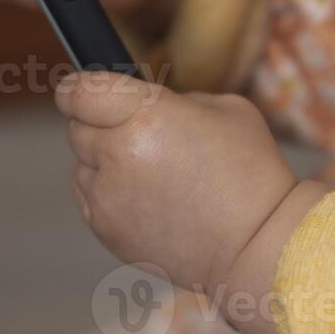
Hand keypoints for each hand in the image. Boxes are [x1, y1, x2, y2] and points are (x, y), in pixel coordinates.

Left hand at [55, 72, 298, 296]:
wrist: (256, 245)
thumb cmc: (250, 174)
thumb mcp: (224, 108)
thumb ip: (172, 100)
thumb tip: (145, 105)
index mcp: (143, 116)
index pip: (79, 92)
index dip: (79, 89)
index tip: (83, 91)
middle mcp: (116, 155)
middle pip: (78, 127)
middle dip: (101, 125)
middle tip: (140, 135)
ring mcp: (107, 198)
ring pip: (82, 165)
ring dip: (103, 162)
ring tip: (152, 174)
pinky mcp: (106, 230)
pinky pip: (91, 199)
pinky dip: (109, 195)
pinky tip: (148, 200)